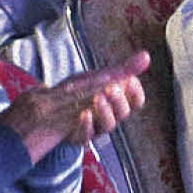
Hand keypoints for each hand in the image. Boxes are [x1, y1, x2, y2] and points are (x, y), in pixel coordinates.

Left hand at [0, 52, 148, 162]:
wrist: (46, 107)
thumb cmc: (77, 92)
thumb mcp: (98, 77)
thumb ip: (123, 69)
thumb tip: (147, 55)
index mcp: (117, 103)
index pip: (136, 102)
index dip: (136, 92)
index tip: (130, 80)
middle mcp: (109, 117)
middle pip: (124, 113)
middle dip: (119, 100)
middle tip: (111, 88)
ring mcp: (95, 128)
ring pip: (109, 125)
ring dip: (105, 111)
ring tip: (98, 98)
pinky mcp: (79, 137)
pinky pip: (87, 135)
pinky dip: (87, 125)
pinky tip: (84, 114)